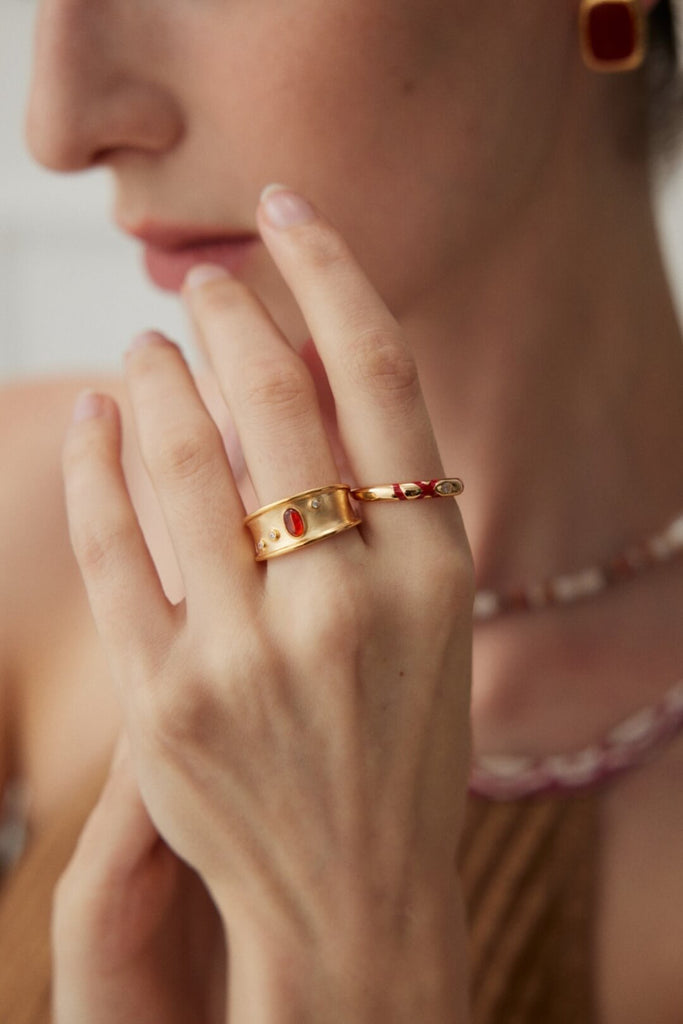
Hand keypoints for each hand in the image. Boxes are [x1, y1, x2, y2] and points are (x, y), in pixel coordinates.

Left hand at [63, 189, 472, 1020]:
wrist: (355, 893)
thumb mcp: (431, 620)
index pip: (382, 374)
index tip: (289, 216)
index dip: (331, 273)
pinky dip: (95, 466)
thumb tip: (306, 375)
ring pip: (184, 459)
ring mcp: (252, 653)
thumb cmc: (399, 744)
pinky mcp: (167, 701)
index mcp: (436, 569)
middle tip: (207, 285)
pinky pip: (115, 549)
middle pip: (278, 400)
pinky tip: (93, 420)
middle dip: (232, 314)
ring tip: (148, 344)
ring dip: (157, 376)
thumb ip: (387, 505)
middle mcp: (352, 600)